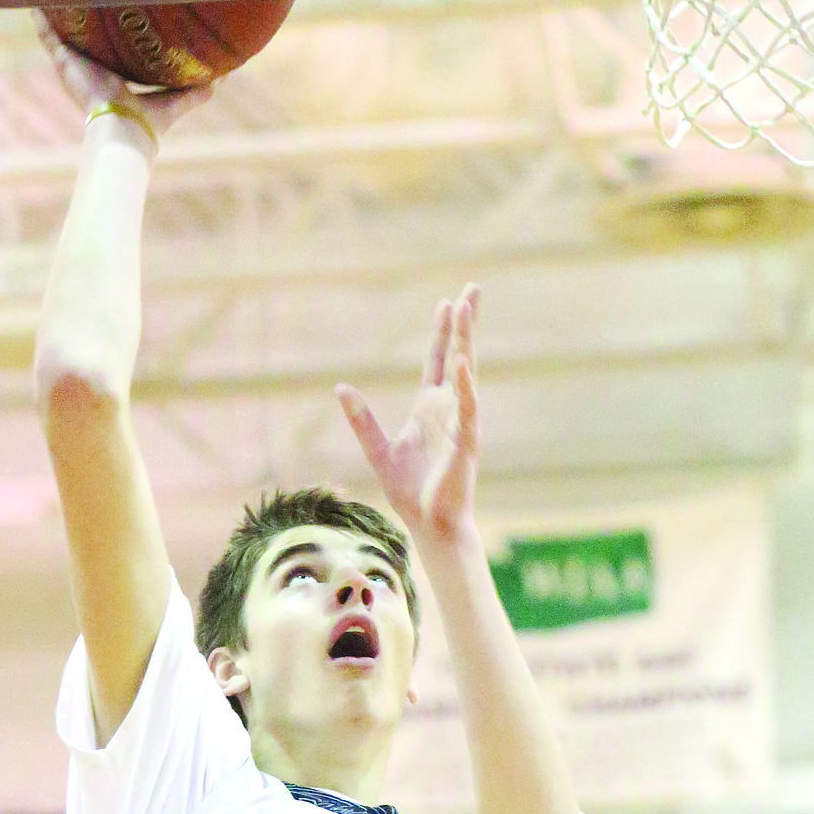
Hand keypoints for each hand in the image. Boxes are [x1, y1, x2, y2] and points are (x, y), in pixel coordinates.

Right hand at [32, 10, 215, 145]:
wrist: (124, 131)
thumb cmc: (149, 124)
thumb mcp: (176, 101)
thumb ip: (196, 91)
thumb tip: (223, 78)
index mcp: (113, 80)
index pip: (110, 53)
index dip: (111, 36)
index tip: (118, 14)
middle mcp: (92, 72)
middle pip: (84, 40)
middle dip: (83, 20)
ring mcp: (74, 66)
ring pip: (63, 33)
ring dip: (60, 13)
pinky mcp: (63, 61)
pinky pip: (47, 33)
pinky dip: (41, 16)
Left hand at [335, 285, 480, 542]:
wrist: (429, 525)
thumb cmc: (409, 493)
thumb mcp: (377, 450)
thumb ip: (361, 419)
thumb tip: (340, 387)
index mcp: (430, 408)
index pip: (439, 360)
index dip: (442, 332)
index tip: (447, 302)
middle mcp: (449, 409)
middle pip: (460, 356)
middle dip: (465, 323)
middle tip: (472, 289)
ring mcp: (461, 423)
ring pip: (467, 373)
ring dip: (467, 341)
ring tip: (467, 308)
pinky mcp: (467, 442)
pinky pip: (467, 408)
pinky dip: (465, 385)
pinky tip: (462, 362)